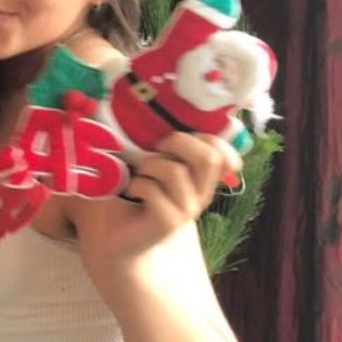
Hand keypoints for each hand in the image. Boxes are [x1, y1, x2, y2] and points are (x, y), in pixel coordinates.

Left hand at [74, 132, 240, 267]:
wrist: (113, 235)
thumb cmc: (129, 191)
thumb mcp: (146, 160)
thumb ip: (159, 143)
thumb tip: (154, 106)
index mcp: (199, 176)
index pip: (227, 155)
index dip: (211, 139)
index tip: (183, 135)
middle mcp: (200, 193)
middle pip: (210, 158)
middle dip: (179, 142)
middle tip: (157, 147)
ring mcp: (187, 209)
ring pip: (176, 171)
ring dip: (149, 164)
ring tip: (138, 174)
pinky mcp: (169, 222)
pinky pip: (153, 190)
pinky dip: (136, 183)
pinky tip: (131, 191)